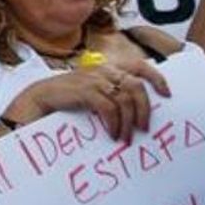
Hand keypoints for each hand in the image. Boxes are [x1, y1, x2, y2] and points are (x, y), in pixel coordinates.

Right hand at [11, 59, 168, 141]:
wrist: (38, 98)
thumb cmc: (66, 99)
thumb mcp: (92, 90)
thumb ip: (110, 92)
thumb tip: (136, 111)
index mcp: (107, 68)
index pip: (139, 66)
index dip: (156, 78)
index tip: (167, 94)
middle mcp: (103, 70)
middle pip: (136, 86)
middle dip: (144, 109)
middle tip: (143, 128)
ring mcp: (94, 79)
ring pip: (125, 100)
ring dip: (128, 122)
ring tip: (125, 138)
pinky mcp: (85, 91)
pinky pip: (109, 108)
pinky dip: (114, 123)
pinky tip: (112, 133)